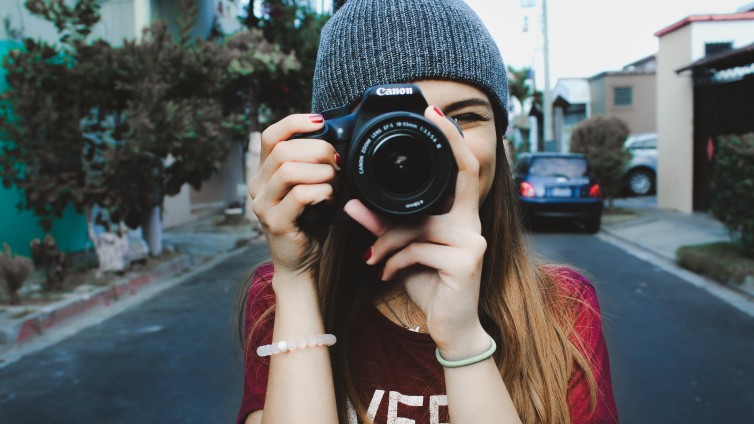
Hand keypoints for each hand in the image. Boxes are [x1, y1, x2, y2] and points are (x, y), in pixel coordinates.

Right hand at [249, 114, 339, 277]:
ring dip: (322, 173)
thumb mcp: (307, 187)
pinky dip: (322, 191)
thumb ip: (311, 164)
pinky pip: (301, 195)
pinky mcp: (276, 222)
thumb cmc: (308, 223)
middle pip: (284, 151)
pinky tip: (330, 198)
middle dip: (318, 150)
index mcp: (264, 173)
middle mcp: (257, 187)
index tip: (319, 121)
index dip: (294, 122)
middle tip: (338, 163)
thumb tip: (333, 138)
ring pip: (290, 171)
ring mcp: (263, 205)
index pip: (270, 136)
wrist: (299, 263)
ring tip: (334, 184)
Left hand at [344, 105, 489, 354]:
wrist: (451, 327)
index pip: (463, 167)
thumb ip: (382, 225)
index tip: (433, 111)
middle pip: (448, 184)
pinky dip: (394, 261)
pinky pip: (417, 250)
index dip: (451, 137)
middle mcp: (471, 223)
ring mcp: (472, 242)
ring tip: (372, 259)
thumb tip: (351, 203)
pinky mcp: (465, 262)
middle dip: (427, 167)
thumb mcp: (403, 251)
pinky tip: (385, 275)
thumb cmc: (431, 283)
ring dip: (386, 242)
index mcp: (460, 215)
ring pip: (417, 225)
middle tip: (387, 166)